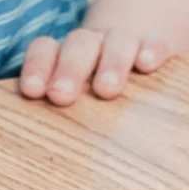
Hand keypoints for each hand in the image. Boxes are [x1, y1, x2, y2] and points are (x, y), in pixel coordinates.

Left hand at [17, 24, 174, 106]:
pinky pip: (155, 42)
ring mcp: (126, 42)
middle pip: (79, 45)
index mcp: (65, 54)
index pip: (45, 49)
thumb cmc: (95, 85)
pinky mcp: (157, 45)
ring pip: (117, 42)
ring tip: (106, 90)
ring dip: (111, 63)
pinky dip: (151, 50)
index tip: (32, 91)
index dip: (37, 67)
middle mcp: (94, 44)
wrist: (138, 47)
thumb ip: (58, 107)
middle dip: (70, 69)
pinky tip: (146, 65)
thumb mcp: (76, 95)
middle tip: (61, 96)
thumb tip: (31, 147)